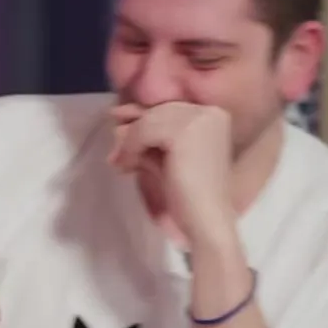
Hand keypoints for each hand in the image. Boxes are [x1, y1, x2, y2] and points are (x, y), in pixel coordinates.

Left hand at [108, 102, 235, 241]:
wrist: (206, 218)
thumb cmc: (187, 191)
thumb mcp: (164, 156)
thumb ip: (147, 137)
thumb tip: (116, 120)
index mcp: (212, 115)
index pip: (167, 108)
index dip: (140, 118)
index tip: (117, 124)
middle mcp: (209, 112)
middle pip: (156, 112)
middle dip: (132, 132)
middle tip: (115, 155)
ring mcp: (200, 119)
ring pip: (147, 121)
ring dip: (129, 143)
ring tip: (122, 165)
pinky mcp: (186, 131)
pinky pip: (144, 131)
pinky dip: (131, 148)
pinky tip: (127, 167)